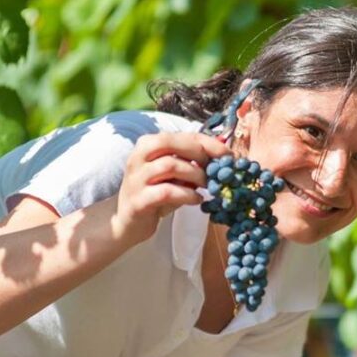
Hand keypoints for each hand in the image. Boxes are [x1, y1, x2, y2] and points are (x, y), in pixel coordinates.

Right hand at [113, 131, 230, 245]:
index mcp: (148, 145)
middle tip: (215, 170)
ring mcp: (136, 179)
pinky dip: (187, 195)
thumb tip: (223, 155)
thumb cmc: (156, 194)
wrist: (128, 222)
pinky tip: (197, 200)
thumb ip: (192, 163)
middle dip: (199, 153)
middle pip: (169, 142)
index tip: (228, 155)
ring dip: (195, 175)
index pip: (180, 135)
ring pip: (169, 165)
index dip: (207, 143)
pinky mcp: (138, 201)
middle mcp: (138, 157)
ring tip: (207, 187)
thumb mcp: (175, 175)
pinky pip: (166, 192)